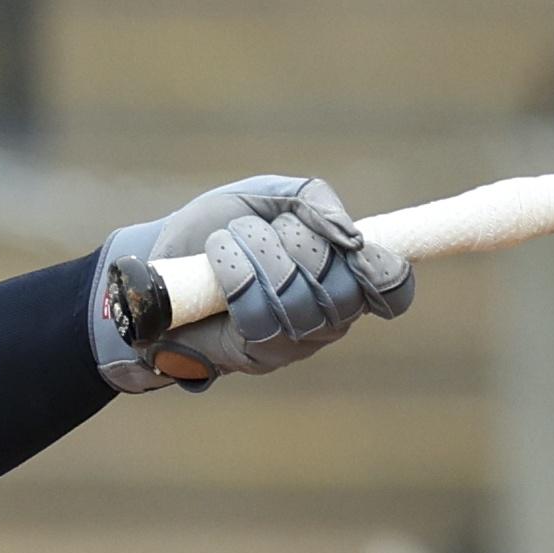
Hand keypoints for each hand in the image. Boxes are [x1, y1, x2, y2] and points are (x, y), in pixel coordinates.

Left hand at [90, 176, 415, 392]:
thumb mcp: (268, 197)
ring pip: (302, 303)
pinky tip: (218, 254)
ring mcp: (293, 342)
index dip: (385, 271)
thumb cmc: (222, 227)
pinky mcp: (254, 355)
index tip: (354, 246)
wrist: (160, 258)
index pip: (393, 290)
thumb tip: (350, 234)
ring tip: (233, 235)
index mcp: (344, 275)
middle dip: (304, 246)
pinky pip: (260, 318)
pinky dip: (238, 274)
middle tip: (268, 226)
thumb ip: (314, 200)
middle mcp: (329, 317)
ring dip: (265, 256)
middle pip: (345, 290)